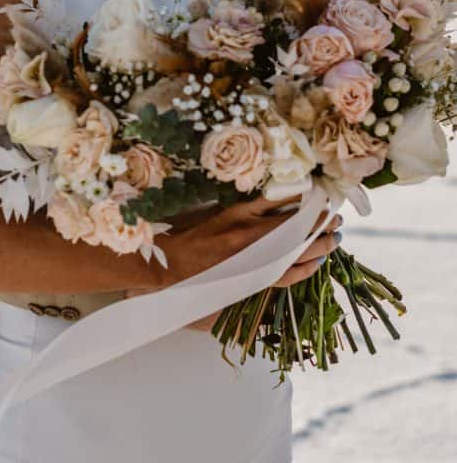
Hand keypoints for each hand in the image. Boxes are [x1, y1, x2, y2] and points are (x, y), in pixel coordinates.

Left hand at [125, 199, 342, 334]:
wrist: (156, 264)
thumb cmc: (184, 288)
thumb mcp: (220, 301)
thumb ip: (246, 292)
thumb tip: (265, 288)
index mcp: (253, 280)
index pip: (293, 272)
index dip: (312, 263)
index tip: (326, 255)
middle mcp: (255, 257)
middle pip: (298, 246)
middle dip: (321, 238)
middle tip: (337, 230)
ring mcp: (246, 232)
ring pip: (290, 224)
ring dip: (313, 217)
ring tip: (329, 211)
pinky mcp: (232, 213)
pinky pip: (268, 202)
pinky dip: (289, 197)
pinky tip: (303, 191)